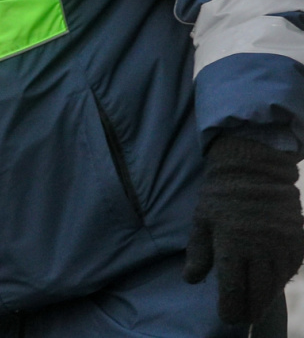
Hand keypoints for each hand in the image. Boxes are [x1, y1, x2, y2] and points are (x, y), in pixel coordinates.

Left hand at [183, 134, 303, 323]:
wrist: (253, 169)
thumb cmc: (220, 196)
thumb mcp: (201, 221)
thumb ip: (198, 252)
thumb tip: (191, 279)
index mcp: (232, 244)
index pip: (233, 289)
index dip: (231, 308)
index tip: (227, 316)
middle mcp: (260, 248)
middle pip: (259, 292)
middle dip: (250, 308)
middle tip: (242, 315)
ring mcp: (281, 244)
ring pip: (277, 283)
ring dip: (267, 296)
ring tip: (256, 303)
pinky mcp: (297, 239)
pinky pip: (292, 268)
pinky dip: (282, 279)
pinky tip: (272, 282)